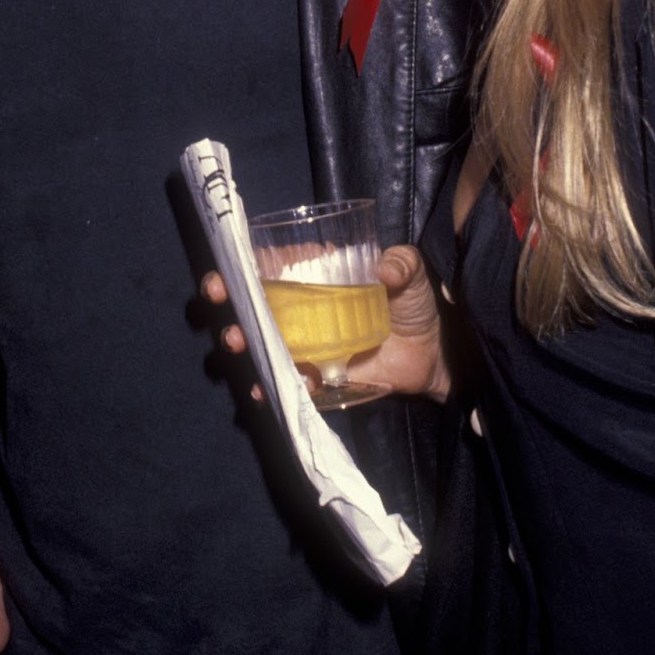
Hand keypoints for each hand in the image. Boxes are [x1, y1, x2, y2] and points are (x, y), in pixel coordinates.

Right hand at [201, 249, 451, 401]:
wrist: (433, 353)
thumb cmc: (414, 302)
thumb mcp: (411, 272)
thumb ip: (401, 264)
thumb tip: (386, 269)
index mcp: (314, 276)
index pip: (267, 266)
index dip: (238, 270)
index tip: (220, 279)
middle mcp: (302, 310)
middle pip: (253, 306)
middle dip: (229, 309)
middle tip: (222, 312)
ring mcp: (306, 345)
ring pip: (261, 346)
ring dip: (243, 348)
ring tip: (238, 347)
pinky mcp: (317, 377)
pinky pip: (287, 383)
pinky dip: (274, 388)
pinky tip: (269, 390)